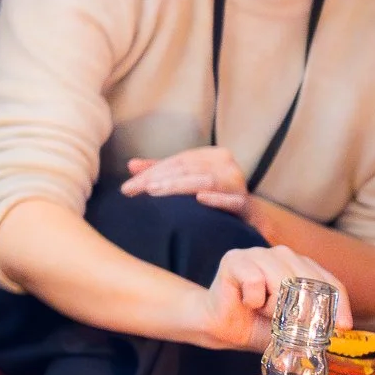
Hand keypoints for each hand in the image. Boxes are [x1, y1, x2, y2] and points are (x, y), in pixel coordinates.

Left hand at [122, 147, 253, 222]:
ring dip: (178, 186)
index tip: (126, 188)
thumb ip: (161, 172)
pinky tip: (199, 199)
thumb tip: (131, 164)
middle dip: (157, 179)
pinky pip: (232, 200)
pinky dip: (216, 199)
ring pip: (204, 181)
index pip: (176, 161)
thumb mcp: (186, 180)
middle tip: (134, 190)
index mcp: (212, 156)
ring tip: (153, 191)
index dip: (150, 172)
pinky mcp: (245, 204)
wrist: (248, 218)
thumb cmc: (212, 195)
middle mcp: (226, 165)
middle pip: (186, 169)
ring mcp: (237, 184)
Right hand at [182, 246, 351, 352]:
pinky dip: (253, 299)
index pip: (329, 282)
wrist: (222, 327)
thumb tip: (345, 333)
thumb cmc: (259, 324)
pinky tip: (246, 301)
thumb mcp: (295, 327)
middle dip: (302, 310)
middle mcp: (282, 254)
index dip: (339, 305)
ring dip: (273, 306)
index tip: (343, 327)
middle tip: (290, 326)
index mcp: (301, 266)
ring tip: (263, 310)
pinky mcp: (235, 259)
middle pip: (307, 281)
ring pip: (282, 280)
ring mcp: (258, 253)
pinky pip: (255, 281)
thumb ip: (316, 324)